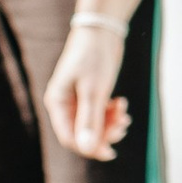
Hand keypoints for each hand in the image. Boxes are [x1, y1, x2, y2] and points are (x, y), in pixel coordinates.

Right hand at [44, 11, 132, 160]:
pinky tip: (121, 103)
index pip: (69, 138)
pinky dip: (111, 114)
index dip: (89, 149)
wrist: (101, 31)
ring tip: (124, 113)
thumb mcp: (94, 90)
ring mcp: (76, 100)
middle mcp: (64, 105)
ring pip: (92, 125)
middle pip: (81, 134)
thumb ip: (90, 120)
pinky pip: (98, 114)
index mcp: (57, 104)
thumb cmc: (93, 57)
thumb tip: (86, 148)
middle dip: (104, 134)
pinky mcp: (88, 95)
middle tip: (123, 125)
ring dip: (110, 124)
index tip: (111, 151)